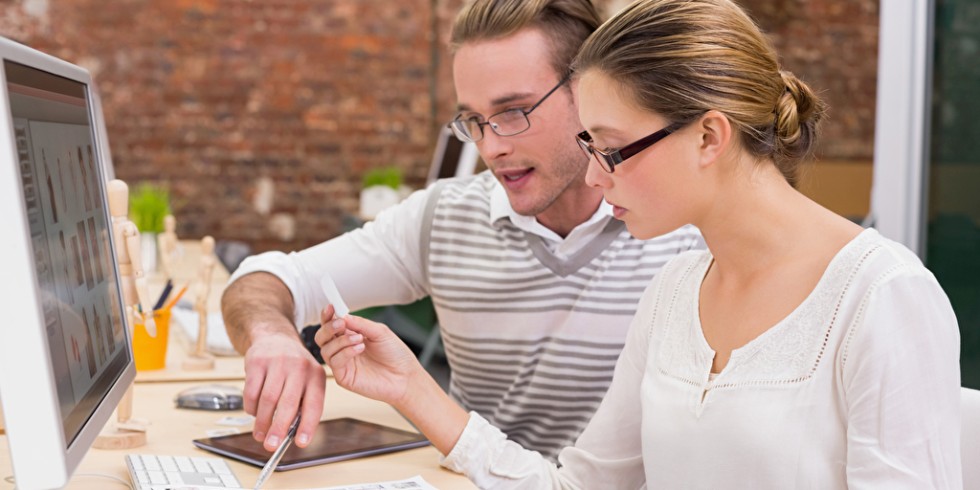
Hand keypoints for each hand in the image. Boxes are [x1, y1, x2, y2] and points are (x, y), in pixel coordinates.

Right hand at [242, 327, 325, 451]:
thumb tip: (293, 434)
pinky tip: (253, 413)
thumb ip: (303, 404)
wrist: (276, 339)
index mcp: (316, 376)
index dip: (307, 426)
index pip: (314, 404)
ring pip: (268, 399)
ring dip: (262, 422)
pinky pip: (251, 391)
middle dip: (278, 429)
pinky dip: (250, 407)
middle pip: (288, 404)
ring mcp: (278, 363)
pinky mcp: (257, 362)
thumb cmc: (293, 367)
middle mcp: (299, 367)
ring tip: (260, 435)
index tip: (301, 443)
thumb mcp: (307, 381)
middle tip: (271, 445)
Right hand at [314, 306, 421, 406]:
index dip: (327, 315)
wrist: (406, 376)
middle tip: (341, 323)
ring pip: (326, 349)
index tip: (330, 307)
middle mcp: (343, 349)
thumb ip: (360, 324)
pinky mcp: (344, 377)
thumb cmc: (395, 354)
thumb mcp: (380, 332)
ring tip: (360, 339)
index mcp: (350, 336)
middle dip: (328, 328)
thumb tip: (341, 316)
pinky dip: (345, 352)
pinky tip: (360, 348)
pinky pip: (335, 362)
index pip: (331, 325)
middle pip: (321, 337)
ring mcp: (343, 364)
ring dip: (341, 340)